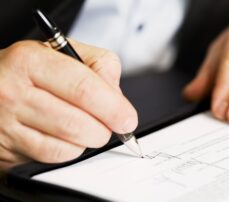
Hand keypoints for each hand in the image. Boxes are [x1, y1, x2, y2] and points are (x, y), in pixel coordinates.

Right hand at [0, 40, 137, 170]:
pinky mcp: (7, 149)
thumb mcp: (63, 52)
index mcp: (31, 60)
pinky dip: (71, 150)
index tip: (127, 119)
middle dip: (104, 129)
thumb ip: (98, 65)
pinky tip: (67, 136)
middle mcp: (13, 92)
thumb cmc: (32, 70)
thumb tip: (118, 98)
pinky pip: (53, 157)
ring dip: (88, 140)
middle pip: (76, 123)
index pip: (83, 89)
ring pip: (67, 145)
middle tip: (112, 125)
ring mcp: (7, 123)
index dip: (113, 107)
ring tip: (87, 126)